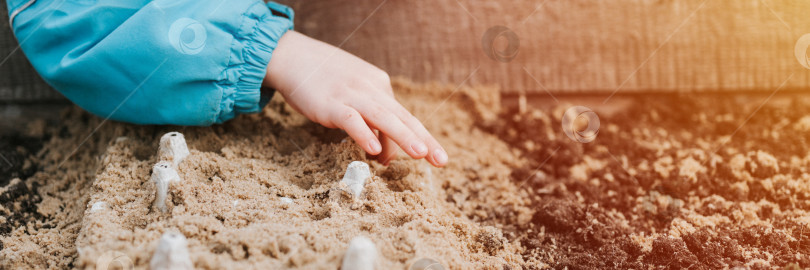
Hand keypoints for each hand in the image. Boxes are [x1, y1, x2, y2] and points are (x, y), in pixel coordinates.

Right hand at [263, 31, 447, 166]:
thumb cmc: (322, 80)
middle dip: (423, 139)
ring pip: (383, 117)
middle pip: (402, 117)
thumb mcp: (352, 96)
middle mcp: (371, 88)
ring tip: (420, 154)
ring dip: (403, 136)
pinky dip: (364, 134)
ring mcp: (351, 95)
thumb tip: (385, 155)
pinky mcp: (330, 103)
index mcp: (379, 86)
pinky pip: (351, 119)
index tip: (438, 157)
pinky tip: (374, 149)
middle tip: (441, 160)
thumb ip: (369, 122)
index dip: (422, 137)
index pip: (404, 116)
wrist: (291, 57)